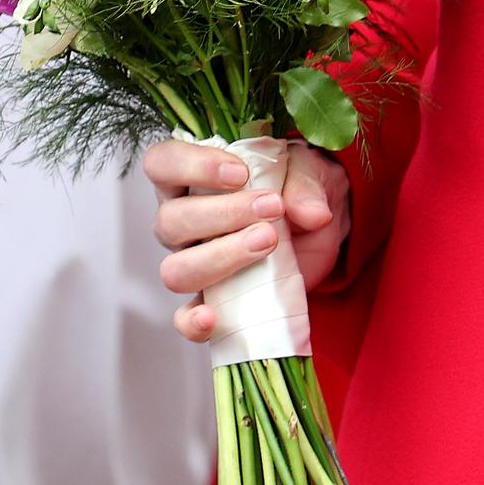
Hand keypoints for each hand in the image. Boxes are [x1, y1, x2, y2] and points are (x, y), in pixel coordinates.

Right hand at [144, 137, 350, 344]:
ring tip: (267, 243)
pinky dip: (192, 322)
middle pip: (170, 220)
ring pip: (176, 269)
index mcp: (192, 176)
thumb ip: (306, 185)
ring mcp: (192, 263)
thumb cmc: (297, 189)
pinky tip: (213, 318)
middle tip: (272, 207)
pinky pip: (184, 318)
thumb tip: (312, 214)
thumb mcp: (309, 173)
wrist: (321, 232)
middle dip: (222, 214)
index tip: (240, 173)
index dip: (190, 165)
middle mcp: (182, 220)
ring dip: (220, 257)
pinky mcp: (211, 301)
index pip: (162, 163)